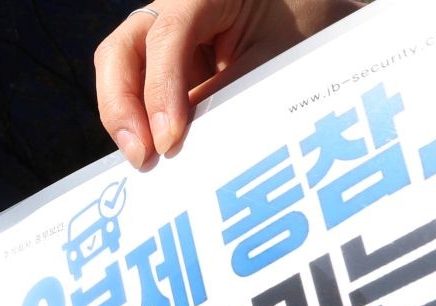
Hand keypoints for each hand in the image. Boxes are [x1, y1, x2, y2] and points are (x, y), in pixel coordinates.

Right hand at [95, 0, 363, 168]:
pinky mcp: (165, 66)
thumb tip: (183, 148)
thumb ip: (228, 94)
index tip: (169, 142)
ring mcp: (162, 38)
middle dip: (121, 107)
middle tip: (143, 157)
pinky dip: (143, 125)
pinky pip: (138, 95)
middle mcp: (170, 9)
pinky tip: (156, 155)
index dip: (160, 90)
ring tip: (147, 161)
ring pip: (118, 74)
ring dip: (126, 120)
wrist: (317, 19)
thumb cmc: (304, 27)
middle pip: (119, 53)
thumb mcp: (274, 59)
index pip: (166, 36)